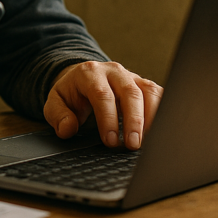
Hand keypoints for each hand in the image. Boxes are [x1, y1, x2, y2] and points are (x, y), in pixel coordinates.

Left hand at [43, 61, 162, 149]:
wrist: (83, 77)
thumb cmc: (72, 93)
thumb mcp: (55, 102)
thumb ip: (58, 116)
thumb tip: (67, 129)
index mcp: (89, 73)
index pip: (102, 95)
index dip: (108, 119)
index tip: (110, 141)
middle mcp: (113, 72)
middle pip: (129, 92)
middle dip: (133, 121)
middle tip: (133, 145)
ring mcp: (131, 76)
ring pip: (149, 92)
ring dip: (152, 117)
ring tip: (149, 142)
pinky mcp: (144, 84)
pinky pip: (159, 94)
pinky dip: (162, 112)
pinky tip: (160, 131)